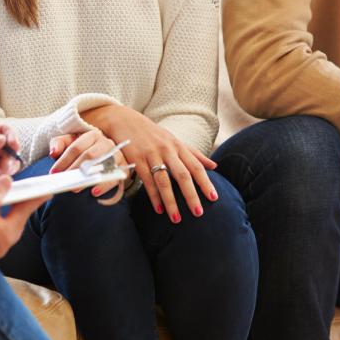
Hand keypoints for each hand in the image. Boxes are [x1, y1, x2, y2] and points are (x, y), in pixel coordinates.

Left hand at [0, 125, 21, 197]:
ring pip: (7, 165)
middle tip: (5, 164)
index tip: (12, 145)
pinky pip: (0, 180)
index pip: (4, 132)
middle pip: (9, 150)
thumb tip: (2, 139)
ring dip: (6, 169)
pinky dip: (0, 180)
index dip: (11, 137)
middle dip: (10, 157)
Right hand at [0, 175, 48, 269]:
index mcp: (8, 233)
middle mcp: (2, 244)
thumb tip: (7, 181)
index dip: (36, 197)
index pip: (26, 210)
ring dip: (1, 211)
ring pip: (0, 225)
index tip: (47, 191)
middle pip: (14, 219)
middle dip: (17, 204)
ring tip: (0, 198)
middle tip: (24, 191)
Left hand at [49, 129, 125, 194]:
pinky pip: (115, 177)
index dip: (64, 160)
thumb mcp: (69, 143)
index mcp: (92, 135)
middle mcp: (106, 143)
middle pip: (89, 156)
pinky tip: (94, 191)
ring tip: (76, 188)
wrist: (101, 155)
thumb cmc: (82, 149)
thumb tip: (53, 152)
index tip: (54, 172)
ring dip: (88, 178)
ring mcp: (117, 155)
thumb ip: (59, 144)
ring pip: (102, 166)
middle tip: (65, 181)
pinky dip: (105, 185)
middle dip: (75, 170)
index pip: (76, 147)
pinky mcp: (123, 167)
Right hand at [83, 105, 216, 221]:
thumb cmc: (153, 133)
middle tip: (198, 213)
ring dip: (171, 201)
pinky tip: (159, 209)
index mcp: (178, 146)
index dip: (205, 182)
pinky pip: (147, 181)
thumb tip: (215, 166)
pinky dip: (153, 196)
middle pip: (182, 175)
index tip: (214, 198)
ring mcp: (151, 154)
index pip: (196, 166)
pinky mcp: (137, 159)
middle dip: (191, 195)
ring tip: (177, 219)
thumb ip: (194, 153)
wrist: (125, 120)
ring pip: (164, 181)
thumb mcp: (175, 140)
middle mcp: (167, 150)